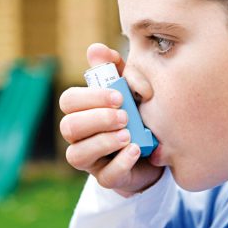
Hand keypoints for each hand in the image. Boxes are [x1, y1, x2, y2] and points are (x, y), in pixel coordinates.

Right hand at [59, 43, 163, 196]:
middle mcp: (80, 136)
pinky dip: (121, 162)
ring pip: (77, 155)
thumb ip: (116, 69)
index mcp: (83, 110)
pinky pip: (105, 176)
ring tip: (128, 134)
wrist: (158, 147)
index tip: (118, 96)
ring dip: (104, 141)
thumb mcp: (131, 87)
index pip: (69, 101)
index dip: (90, 98)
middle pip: (69, 127)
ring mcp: (92, 160)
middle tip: (124, 116)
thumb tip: (95, 49)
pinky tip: (135, 150)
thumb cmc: (138, 111)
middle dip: (96, 119)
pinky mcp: (108, 178)